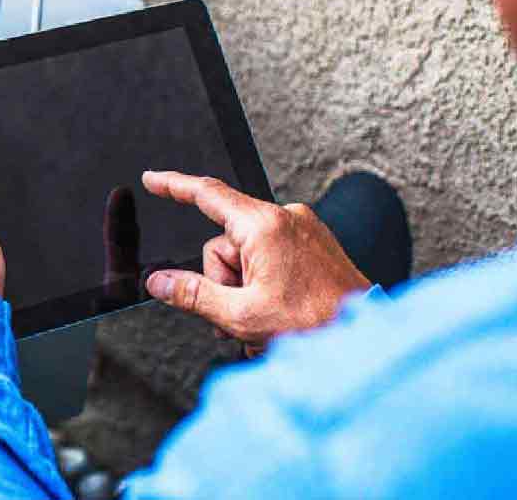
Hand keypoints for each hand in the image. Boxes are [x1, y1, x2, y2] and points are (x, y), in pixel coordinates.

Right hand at [141, 171, 370, 354]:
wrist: (363, 337)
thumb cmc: (316, 324)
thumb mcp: (241, 314)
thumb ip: (192, 294)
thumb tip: (159, 281)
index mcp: (265, 227)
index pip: (208, 194)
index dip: (174, 185)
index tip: (153, 179)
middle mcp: (285, 218)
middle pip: (224, 241)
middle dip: (223, 280)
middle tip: (237, 313)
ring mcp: (302, 228)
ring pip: (246, 252)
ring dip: (244, 286)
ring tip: (263, 317)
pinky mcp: (312, 241)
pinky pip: (270, 252)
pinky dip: (263, 279)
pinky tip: (275, 306)